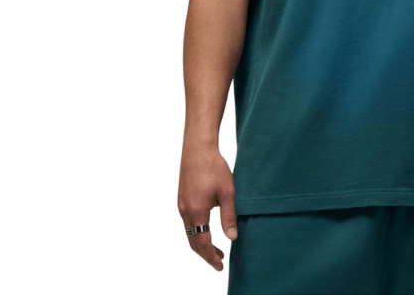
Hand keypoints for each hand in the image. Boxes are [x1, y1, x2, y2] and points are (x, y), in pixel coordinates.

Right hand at [178, 140, 238, 270]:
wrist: (198, 148)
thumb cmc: (214, 167)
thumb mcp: (227, 192)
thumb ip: (229, 216)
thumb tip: (232, 238)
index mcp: (197, 211)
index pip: (202, 243)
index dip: (211, 257)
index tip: (220, 265)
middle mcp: (185, 211)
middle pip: (193, 242)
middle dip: (205, 254)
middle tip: (219, 261)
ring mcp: (181, 205)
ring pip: (189, 233)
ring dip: (201, 243)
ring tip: (215, 247)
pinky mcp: (181, 199)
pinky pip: (187, 223)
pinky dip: (196, 232)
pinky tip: (207, 228)